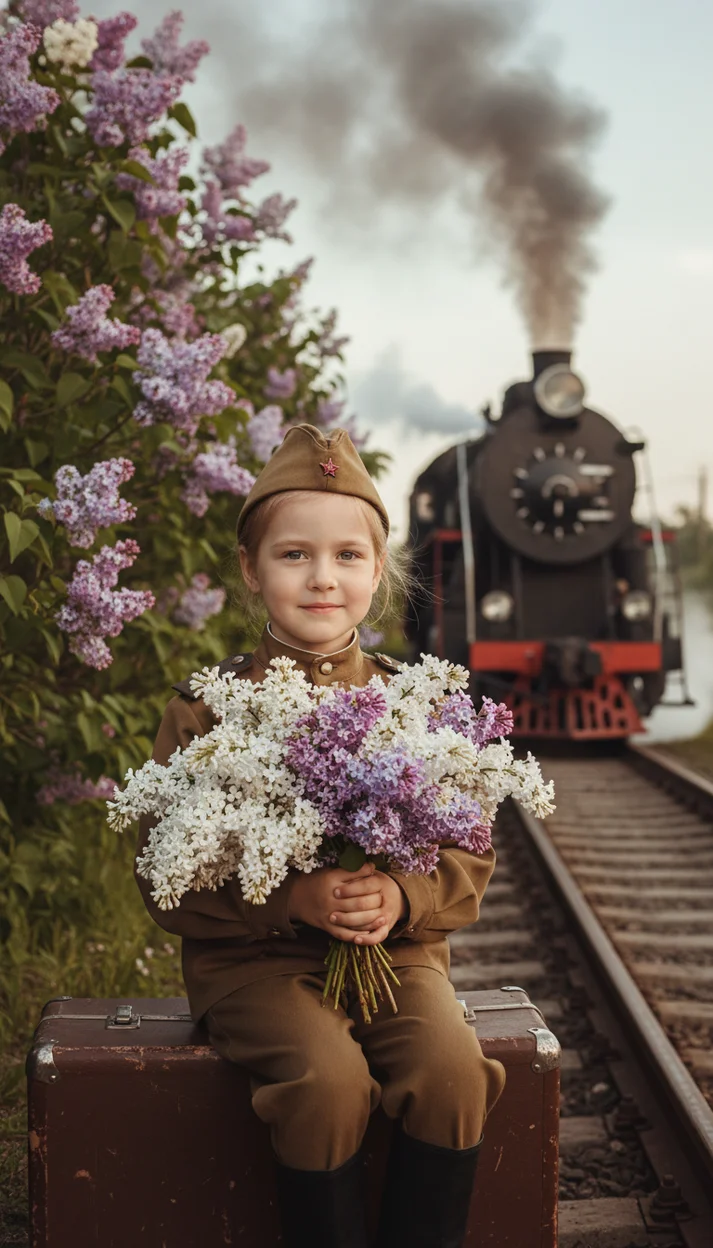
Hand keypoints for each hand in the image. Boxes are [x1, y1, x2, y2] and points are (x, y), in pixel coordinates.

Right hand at [289, 864, 406, 943]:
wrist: (295, 897)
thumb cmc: (316, 881)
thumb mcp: (330, 871)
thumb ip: (350, 871)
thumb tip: (371, 866)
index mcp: (331, 880)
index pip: (355, 878)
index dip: (368, 876)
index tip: (377, 873)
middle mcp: (330, 898)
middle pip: (358, 902)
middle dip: (374, 901)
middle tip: (385, 899)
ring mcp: (328, 914)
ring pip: (354, 919)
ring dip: (370, 919)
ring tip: (383, 917)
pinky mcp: (326, 927)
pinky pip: (344, 934)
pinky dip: (357, 935)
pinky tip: (368, 933)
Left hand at [332, 867, 407, 945]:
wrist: (396, 897)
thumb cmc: (375, 883)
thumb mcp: (369, 874)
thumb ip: (358, 871)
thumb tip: (344, 866)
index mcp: (381, 882)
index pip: (365, 885)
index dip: (350, 889)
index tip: (335, 891)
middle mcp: (386, 900)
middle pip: (365, 903)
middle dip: (346, 906)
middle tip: (330, 907)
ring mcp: (387, 915)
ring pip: (369, 921)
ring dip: (350, 922)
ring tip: (333, 918)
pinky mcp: (386, 928)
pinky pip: (378, 936)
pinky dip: (368, 939)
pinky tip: (355, 940)